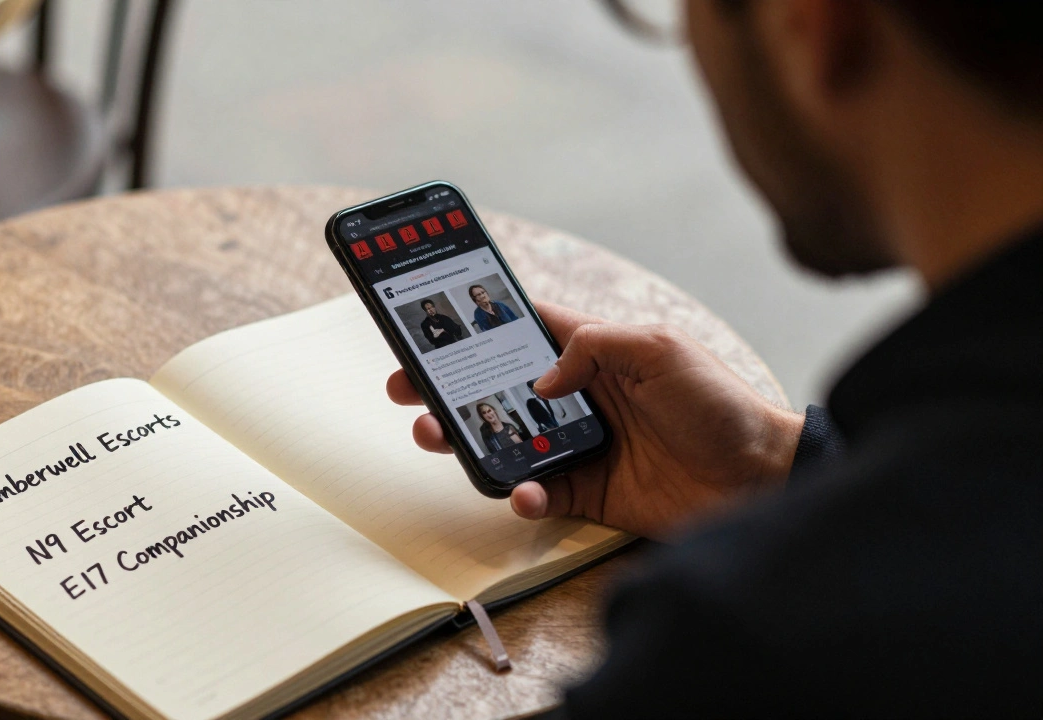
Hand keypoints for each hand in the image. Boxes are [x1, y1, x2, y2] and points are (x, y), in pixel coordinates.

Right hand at [386, 303, 803, 540]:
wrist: (760, 479)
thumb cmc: (721, 405)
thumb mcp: (660, 350)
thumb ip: (595, 347)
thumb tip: (541, 380)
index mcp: (595, 353)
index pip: (525, 329)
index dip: (479, 322)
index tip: (432, 319)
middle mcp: (580, 396)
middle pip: (498, 387)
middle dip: (448, 386)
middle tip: (408, 387)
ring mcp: (581, 444)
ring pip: (505, 440)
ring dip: (467, 440)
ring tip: (436, 434)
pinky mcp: (589, 490)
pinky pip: (539, 493)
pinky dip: (524, 495)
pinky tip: (523, 491)